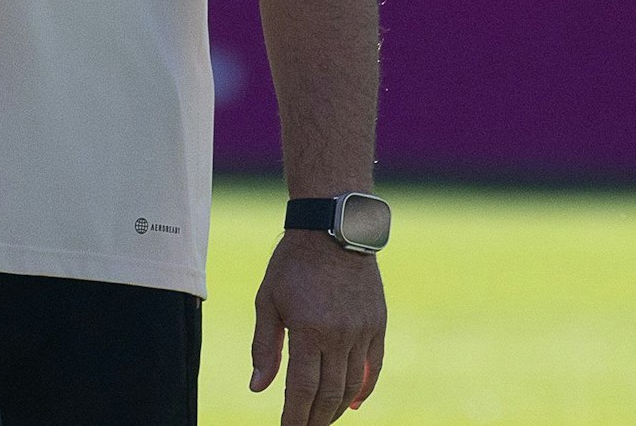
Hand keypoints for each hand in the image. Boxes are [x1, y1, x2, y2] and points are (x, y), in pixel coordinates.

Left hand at [251, 230, 385, 424]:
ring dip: (337, 408)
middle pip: (329, 394)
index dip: (294, 416)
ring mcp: (362, 332)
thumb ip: (264, 346)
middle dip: (315, 419)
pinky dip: (363, 389)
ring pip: (352, 386)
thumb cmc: (293, 263)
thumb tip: (257, 389)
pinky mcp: (377, 325)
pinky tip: (352, 404)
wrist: (333, 229)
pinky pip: (373, 368)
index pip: (302, 389)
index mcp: (308, 330)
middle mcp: (339, 335)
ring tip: (322, 419)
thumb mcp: (268, 300)